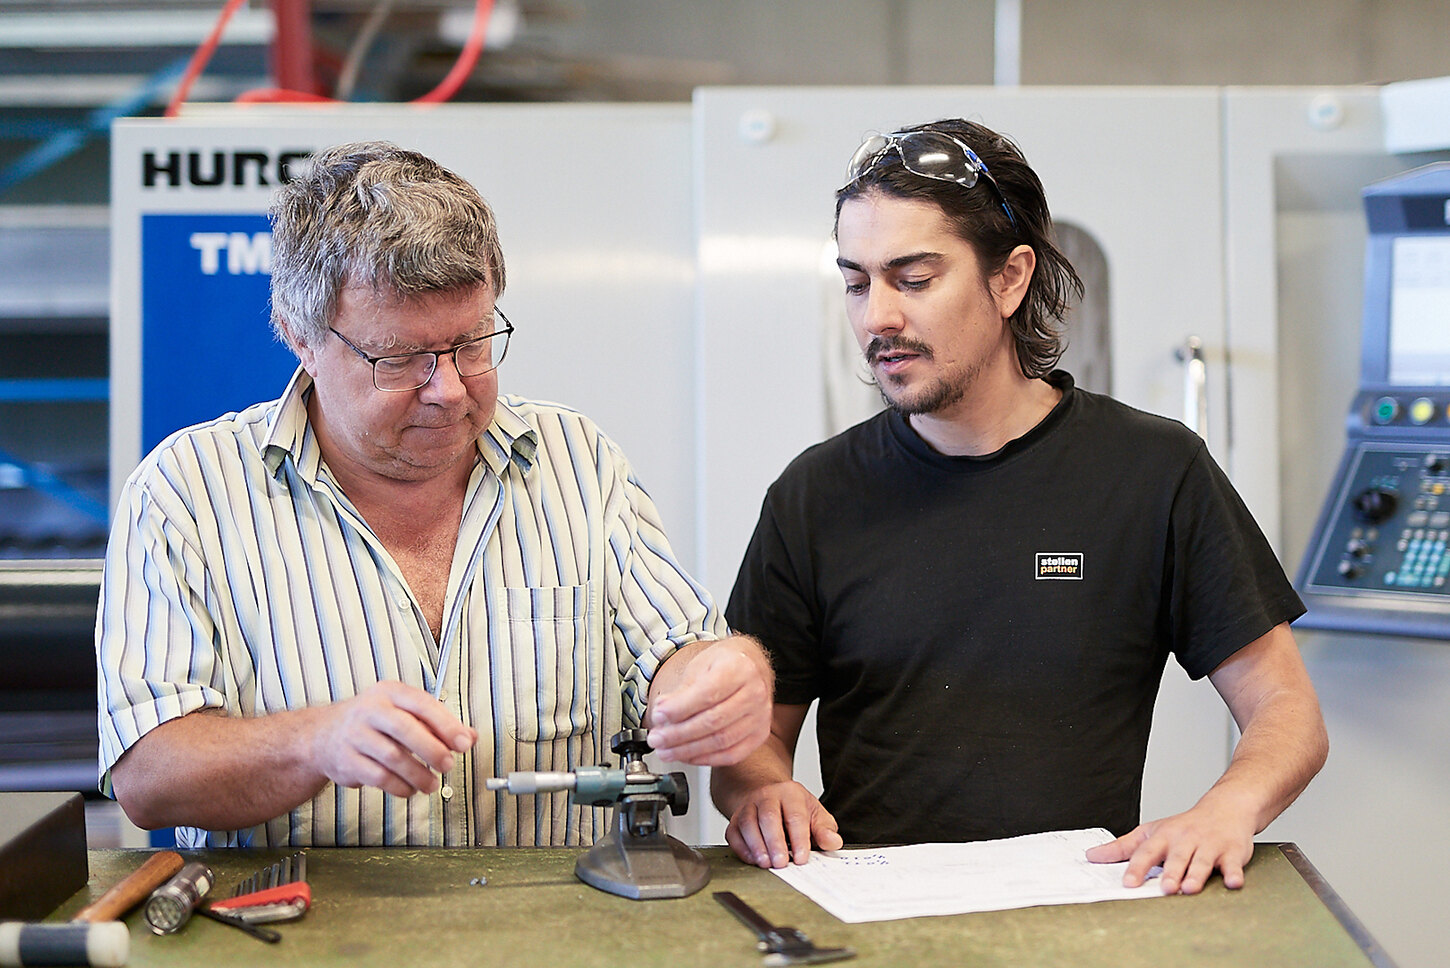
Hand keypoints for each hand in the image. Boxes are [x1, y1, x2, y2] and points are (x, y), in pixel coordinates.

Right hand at [309, 681, 476, 798]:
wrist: (324, 735)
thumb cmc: (374, 723)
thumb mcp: (404, 712)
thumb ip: (438, 724)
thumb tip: (469, 737)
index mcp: (390, 693)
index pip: (422, 704)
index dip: (446, 725)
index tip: (464, 743)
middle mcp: (370, 710)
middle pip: (405, 729)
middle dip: (432, 749)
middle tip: (448, 765)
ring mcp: (355, 735)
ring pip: (392, 756)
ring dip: (418, 774)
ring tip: (431, 783)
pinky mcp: (346, 760)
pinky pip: (378, 777)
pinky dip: (399, 786)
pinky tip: (410, 789)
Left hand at [646, 637, 771, 765]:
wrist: (751, 665)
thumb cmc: (724, 664)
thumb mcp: (700, 666)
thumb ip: (681, 692)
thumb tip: (662, 715)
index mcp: (739, 668)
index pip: (707, 694)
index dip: (680, 708)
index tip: (658, 715)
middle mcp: (755, 692)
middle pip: (713, 721)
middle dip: (678, 734)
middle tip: (656, 738)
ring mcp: (761, 715)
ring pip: (721, 741)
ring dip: (688, 750)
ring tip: (666, 750)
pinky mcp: (760, 734)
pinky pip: (731, 754)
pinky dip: (705, 758)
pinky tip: (687, 755)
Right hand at [725, 780, 842, 867]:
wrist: (766, 796)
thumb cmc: (794, 809)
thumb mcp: (815, 814)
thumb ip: (825, 830)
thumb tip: (832, 842)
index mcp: (791, 793)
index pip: (795, 816)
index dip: (799, 838)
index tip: (801, 858)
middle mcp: (767, 796)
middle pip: (768, 817)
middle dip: (775, 842)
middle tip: (781, 863)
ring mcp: (748, 806)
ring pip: (748, 823)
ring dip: (756, 846)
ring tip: (766, 863)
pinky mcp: (735, 820)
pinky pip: (734, 832)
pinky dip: (741, 848)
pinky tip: (752, 860)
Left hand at [1085, 798, 1255, 893]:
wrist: (1225, 809)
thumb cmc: (1184, 827)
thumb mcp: (1151, 833)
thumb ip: (1123, 848)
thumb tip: (1093, 856)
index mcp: (1164, 837)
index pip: (1146, 852)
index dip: (1136, 868)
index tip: (1128, 882)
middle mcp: (1186, 840)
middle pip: (1177, 857)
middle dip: (1171, 872)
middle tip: (1165, 888)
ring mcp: (1209, 846)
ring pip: (1202, 861)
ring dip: (1196, 875)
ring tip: (1189, 889)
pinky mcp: (1232, 853)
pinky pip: (1233, 865)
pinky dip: (1234, 874)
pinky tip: (1233, 882)